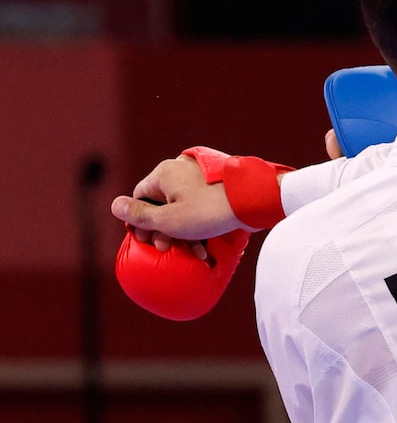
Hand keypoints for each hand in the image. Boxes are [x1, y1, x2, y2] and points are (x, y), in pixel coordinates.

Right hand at [112, 156, 236, 244]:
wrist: (255, 199)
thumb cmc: (209, 211)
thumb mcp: (170, 219)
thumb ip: (142, 216)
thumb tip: (115, 206)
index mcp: (163, 173)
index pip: (141, 197)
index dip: (140, 220)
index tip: (146, 240)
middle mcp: (180, 170)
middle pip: (163, 203)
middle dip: (165, 230)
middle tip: (167, 249)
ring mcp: (202, 177)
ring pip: (184, 207)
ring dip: (185, 232)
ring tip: (193, 253)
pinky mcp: (220, 187)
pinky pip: (203, 206)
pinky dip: (202, 224)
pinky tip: (208, 246)